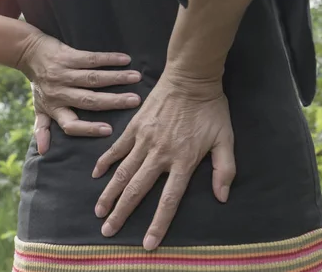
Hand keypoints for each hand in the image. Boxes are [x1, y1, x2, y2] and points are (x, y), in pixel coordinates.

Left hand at [17, 31, 142, 153]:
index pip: (70, 125)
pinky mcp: (68, 56)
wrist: (28, 53)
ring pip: (93, 78)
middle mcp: (60, 93)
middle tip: (135, 101)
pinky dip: (109, 59)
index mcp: (55, 109)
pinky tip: (125, 59)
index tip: (109, 131)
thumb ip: (43, 129)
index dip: (88, 129)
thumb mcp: (39, 108)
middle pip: (89, 100)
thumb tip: (43, 152)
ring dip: (116, 78)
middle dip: (113, 101)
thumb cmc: (39, 84)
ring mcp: (64, 74)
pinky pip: (91, 58)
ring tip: (136, 78)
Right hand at [91, 72, 235, 249]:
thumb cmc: (211, 110)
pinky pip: (117, 148)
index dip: (157, 224)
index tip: (147, 243)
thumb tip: (221, 198)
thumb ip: (224, 170)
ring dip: (109, 193)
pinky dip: (105, 161)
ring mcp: (144, 140)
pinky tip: (96, 174)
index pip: (168, 200)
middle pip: (137, 190)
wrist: (191, 78)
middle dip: (121, 213)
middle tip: (107, 230)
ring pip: (123, 172)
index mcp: (183, 161)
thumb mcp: (225, 139)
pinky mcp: (135, 127)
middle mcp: (160, 154)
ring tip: (98, 210)